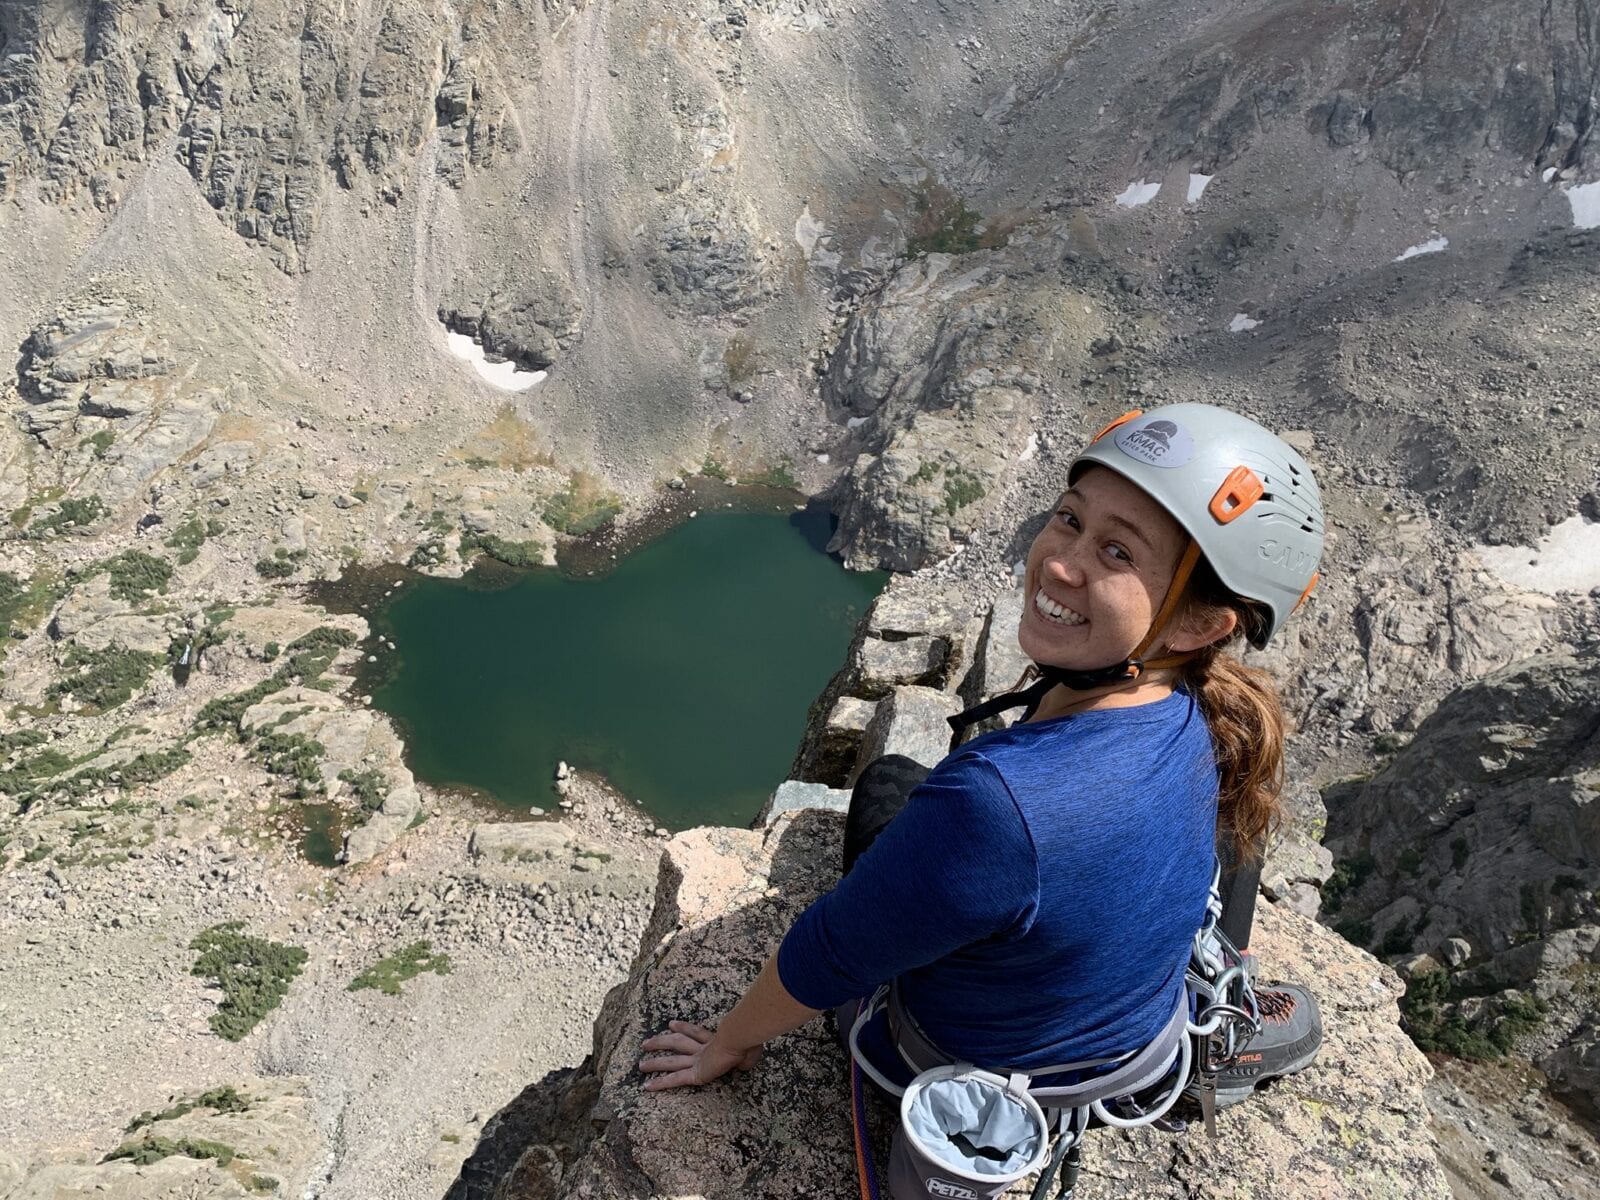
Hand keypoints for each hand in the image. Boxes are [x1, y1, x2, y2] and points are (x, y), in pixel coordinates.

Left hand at [639, 1020, 761, 1090]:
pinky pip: (675, 1079)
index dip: (683, 1028)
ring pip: (671, 1062)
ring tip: (640, 1064)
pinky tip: (647, 1087)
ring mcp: (697, 1061)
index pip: (695, 1033)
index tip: (671, 1025)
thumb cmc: (749, 1042)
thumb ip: (746, 1057)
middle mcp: (702, 1049)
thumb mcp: (751, 1050)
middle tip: (646, 1042)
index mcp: (716, 1042)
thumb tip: (746, 1063)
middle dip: (661, 1042)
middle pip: (677, 1044)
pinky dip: (661, 1083)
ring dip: (655, 1062)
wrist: (741, 1039)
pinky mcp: (695, 1074)